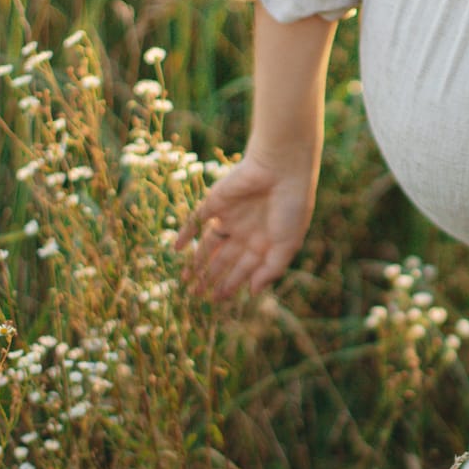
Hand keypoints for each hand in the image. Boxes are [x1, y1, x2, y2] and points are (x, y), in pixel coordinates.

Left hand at [174, 142, 317, 302]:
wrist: (282, 168)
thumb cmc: (292, 207)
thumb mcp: (287, 245)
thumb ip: (271, 270)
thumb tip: (253, 293)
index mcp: (265, 242)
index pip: (244, 268)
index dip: (231, 284)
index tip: (218, 299)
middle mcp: (246, 231)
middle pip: (223, 259)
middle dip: (211, 277)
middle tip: (195, 296)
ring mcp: (230, 216)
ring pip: (208, 243)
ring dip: (197, 261)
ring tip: (184, 280)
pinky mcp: (215, 201)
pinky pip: (196, 220)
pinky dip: (186, 233)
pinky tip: (176, 249)